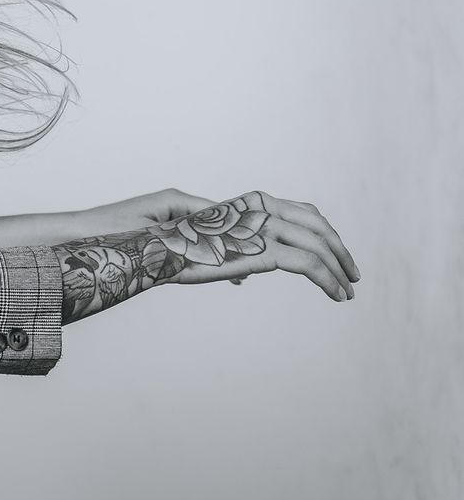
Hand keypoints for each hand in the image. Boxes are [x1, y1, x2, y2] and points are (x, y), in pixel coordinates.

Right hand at [150, 190, 359, 300]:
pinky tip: (336, 296)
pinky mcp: (261, 250)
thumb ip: (230, 251)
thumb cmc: (166, 245)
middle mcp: (259, 209)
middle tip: (351, 272)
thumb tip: (245, 275)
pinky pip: (309, 264)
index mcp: (246, 203)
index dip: (321, 232)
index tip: (331, 254)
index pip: (297, 211)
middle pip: (315, 223)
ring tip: (347, 290)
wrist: (148, 249)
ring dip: (340, 268)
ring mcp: (261, 227)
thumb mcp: (204, 244)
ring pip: (319, 244)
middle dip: (339, 248)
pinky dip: (329, 280)